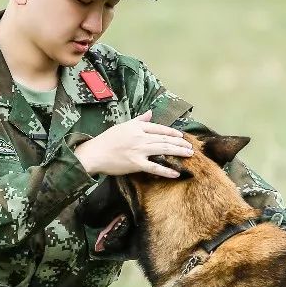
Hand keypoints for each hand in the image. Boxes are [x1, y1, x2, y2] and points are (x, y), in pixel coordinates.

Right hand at [74, 112, 193, 177]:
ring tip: (189, 155)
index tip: (181, 136)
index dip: (172, 132)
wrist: (94, 153)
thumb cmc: (106, 140)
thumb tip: (150, 113)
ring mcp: (139, 150)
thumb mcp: (123, 125)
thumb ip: (138, 120)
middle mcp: (140, 137)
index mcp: (137, 127)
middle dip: (180, 143)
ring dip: (178, 152)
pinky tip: (176, 173)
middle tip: (191, 147)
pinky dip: (166, 170)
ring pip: (163, 150)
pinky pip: (155, 167)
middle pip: (165, 139)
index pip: (160, 128)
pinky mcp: (136, 164)